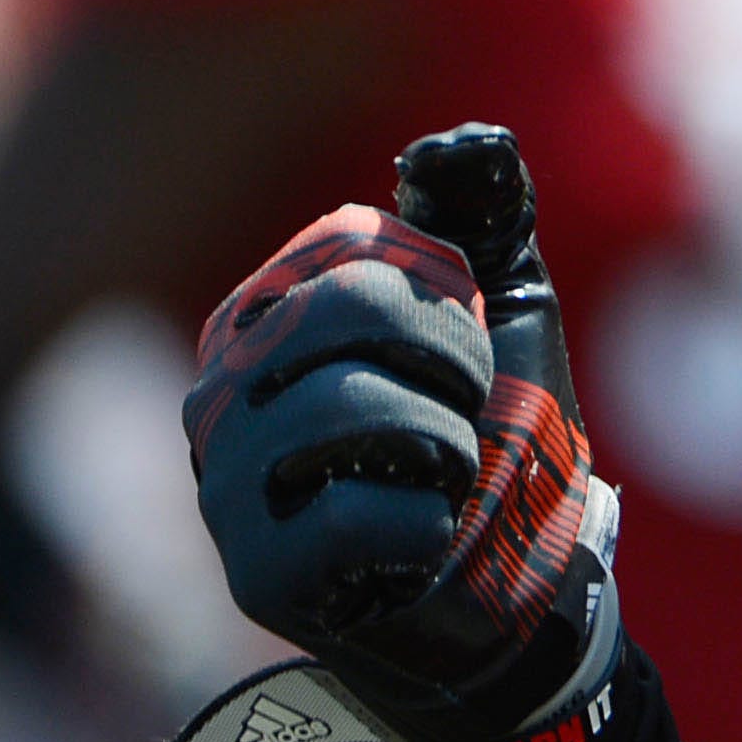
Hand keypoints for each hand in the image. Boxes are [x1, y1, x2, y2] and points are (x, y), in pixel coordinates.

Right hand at [168, 126, 621, 741]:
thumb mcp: (503, 317)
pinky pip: (354, 512)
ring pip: (351, 408)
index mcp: (266, 320)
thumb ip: (482, 219)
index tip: (468, 346)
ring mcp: (227, 485)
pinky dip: (427, 520)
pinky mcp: (258, 575)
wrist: (517, 599)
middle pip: (346, 309)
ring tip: (447, 477)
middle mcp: (223, 392)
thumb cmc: (494, 448)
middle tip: (470, 412)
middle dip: (451, 358)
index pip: (351, 247)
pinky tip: (424, 539)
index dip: (445, 294)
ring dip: (444, 441)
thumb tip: (468, 143)